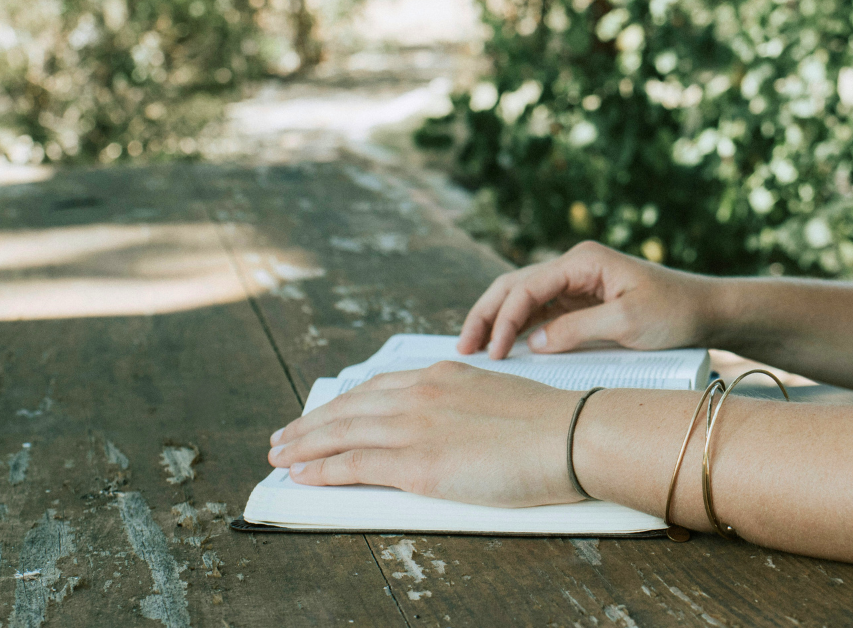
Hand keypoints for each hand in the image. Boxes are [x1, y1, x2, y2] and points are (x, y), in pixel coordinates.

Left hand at [267, 361, 583, 506]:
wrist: (571, 434)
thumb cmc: (551, 423)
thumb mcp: (499, 397)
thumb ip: (465, 405)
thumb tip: (450, 425)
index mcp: (443, 374)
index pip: (377, 388)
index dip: (344, 402)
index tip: (325, 412)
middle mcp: (420, 394)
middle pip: (350, 408)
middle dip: (311, 423)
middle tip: (284, 435)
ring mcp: (415, 427)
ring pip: (342, 433)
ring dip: (304, 445)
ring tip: (280, 454)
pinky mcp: (417, 464)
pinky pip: (354, 465)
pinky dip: (322, 469)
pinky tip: (304, 473)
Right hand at [458, 240, 717, 358]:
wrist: (706, 311)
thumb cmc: (674, 312)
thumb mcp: (628, 324)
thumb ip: (578, 330)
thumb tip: (535, 343)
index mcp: (583, 262)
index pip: (527, 287)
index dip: (504, 320)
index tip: (494, 353)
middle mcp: (574, 267)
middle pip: (514, 286)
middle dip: (486, 315)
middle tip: (464, 348)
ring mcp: (576, 283)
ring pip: (522, 298)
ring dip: (497, 322)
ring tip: (474, 350)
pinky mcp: (581, 302)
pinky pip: (540, 313)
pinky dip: (518, 329)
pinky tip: (504, 348)